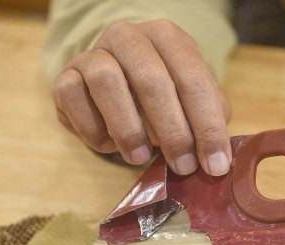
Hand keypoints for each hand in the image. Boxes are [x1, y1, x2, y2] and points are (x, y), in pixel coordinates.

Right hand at [53, 20, 231, 175]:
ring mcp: (94, 53)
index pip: (193, 79)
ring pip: (107, 82)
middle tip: (182, 167)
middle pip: (152, 80)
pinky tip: (108, 144)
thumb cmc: (164, 98)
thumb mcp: (194, 102)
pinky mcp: (65, 75)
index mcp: (168, 38)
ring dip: (128, 128)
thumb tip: (219, 158)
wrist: (118, 88)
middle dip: (172, 131)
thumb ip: (210, 121)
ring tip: (140, 157)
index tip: (215, 165)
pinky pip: (72, 98)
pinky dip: (92, 129)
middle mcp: (129, 37)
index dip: (207, 126)